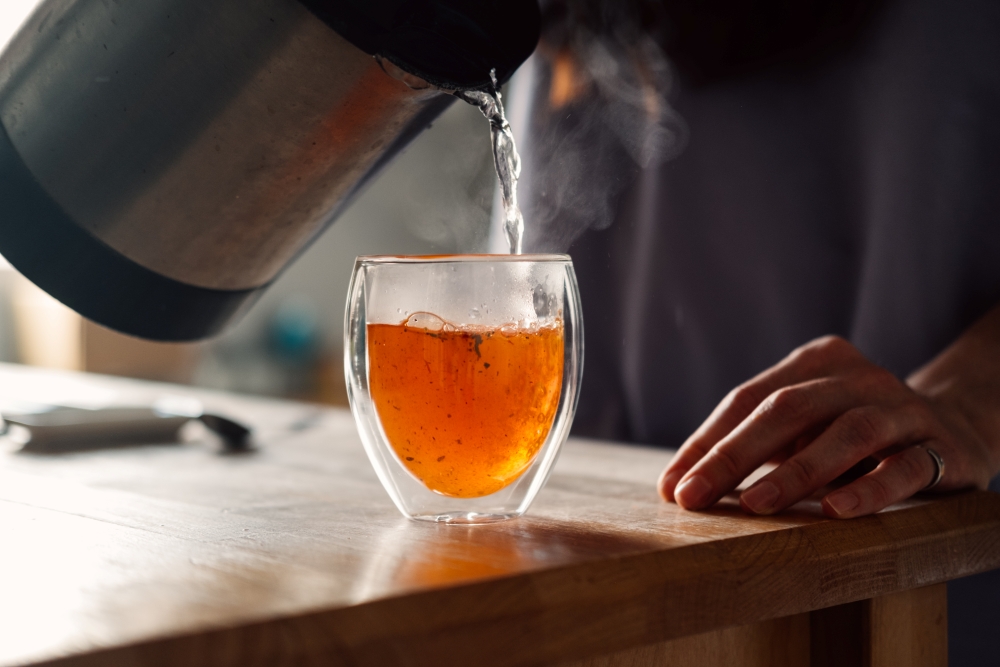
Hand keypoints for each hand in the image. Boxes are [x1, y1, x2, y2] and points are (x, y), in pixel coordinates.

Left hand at [657, 334, 999, 518]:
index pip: (747, 399)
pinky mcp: (941, 447)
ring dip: (797, 471)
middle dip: (733, 455)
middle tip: (695, 496)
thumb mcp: (805, 427)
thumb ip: (755, 444)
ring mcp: (902, 409)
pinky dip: (870, 489)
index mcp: (814, 363)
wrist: (957, 426)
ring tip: (755, 505)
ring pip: (847, 433)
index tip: (672, 484)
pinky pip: (905, 467)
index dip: (706, 442)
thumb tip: (680, 484)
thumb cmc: (853, 434)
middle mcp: (857, 377)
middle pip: (787, 409)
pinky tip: (836, 511)